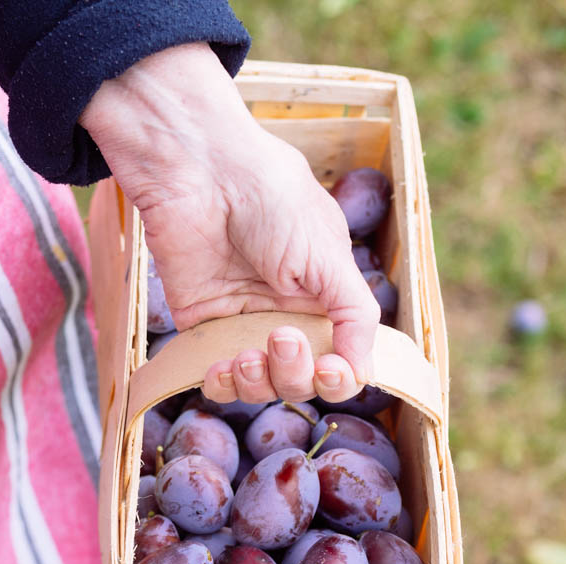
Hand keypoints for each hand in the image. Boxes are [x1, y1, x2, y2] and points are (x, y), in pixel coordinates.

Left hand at [80, 44, 379, 403]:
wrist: (201, 173)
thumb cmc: (272, 199)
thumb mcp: (330, 256)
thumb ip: (354, 316)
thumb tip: (364, 373)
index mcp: (323, 300)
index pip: (339, 363)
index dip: (337, 378)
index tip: (331, 369)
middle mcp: (285, 316)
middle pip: (298, 382)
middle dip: (294, 374)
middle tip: (282, 338)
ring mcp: (241, 324)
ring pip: (258, 387)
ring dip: (258, 384)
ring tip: (246, 355)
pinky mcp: (201, 327)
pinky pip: (215, 378)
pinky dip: (221, 385)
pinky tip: (222, 369)